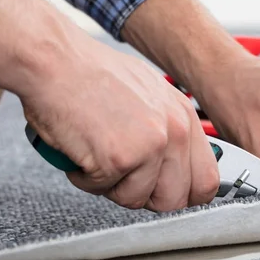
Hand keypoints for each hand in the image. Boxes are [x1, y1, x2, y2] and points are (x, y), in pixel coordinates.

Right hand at [0, 0, 218, 210]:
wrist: (53, 59)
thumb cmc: (90, 75)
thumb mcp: (149, 96)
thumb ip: (168, 132)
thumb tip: (176, 167)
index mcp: (185, 117)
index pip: (206, 180)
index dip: (182, 194)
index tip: (162, 191)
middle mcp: (175, 131)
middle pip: (174, 200)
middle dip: (143, 196)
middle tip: (121, 176)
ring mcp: (150, 146)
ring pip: (137, 200)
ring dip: (111, 186)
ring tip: (96, 156)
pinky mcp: (120, 158)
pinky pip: (103, 190)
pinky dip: (85, 178)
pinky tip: (80, 150)